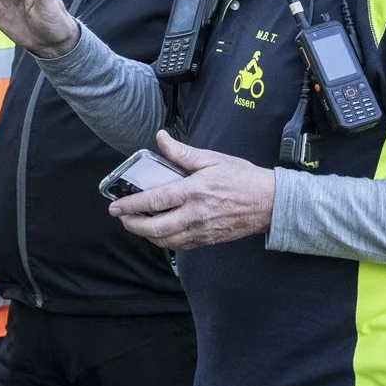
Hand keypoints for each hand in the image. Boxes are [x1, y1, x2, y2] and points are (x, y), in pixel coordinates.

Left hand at [107, 131, 275, 250]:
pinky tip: (159, 232)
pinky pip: (179, 246)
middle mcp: (195, 215)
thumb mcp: (212, 159)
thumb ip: (182, 152)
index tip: (116, 206)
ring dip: (146, 235)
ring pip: (165, 240)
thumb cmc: (242, 178)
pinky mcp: (207, 240)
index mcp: (193, 191)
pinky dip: (164, 240)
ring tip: (136, 224)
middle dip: (133, 224)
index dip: (131, 205)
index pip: (154, 201)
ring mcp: (201, 230)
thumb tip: (161, 138)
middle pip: (155, 227)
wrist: (269, 202)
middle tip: (122, 218)